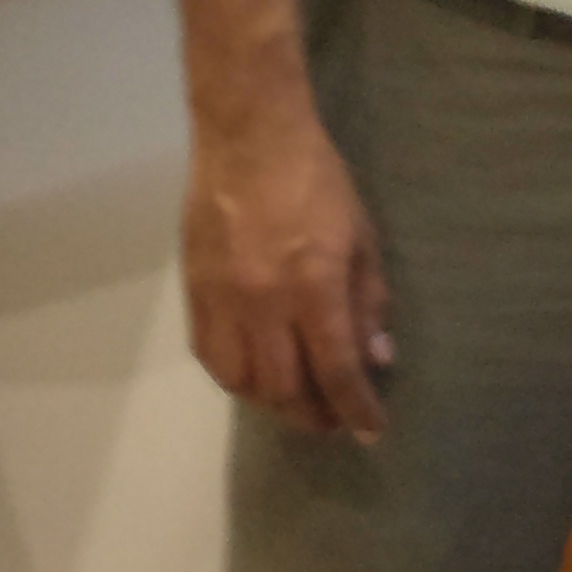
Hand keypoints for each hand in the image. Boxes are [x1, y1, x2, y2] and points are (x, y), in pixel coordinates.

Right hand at [182, 104, 393, 438]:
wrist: (249, 139)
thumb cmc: (318, 182)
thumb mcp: (362, 238)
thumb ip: (368, 303)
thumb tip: (376, 358)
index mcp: (314, 287)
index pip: (336, 370)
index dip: (356, 408)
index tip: (372, 432)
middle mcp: (264, 304)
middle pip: (285, 388)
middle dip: (315, 415)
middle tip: (336, 420)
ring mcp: (223, 300)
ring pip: (242, 382)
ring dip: (274, 404)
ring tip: (299, 402)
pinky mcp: (195, 292)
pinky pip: (210, 356)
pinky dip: (236, 380)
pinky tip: (256, 378)